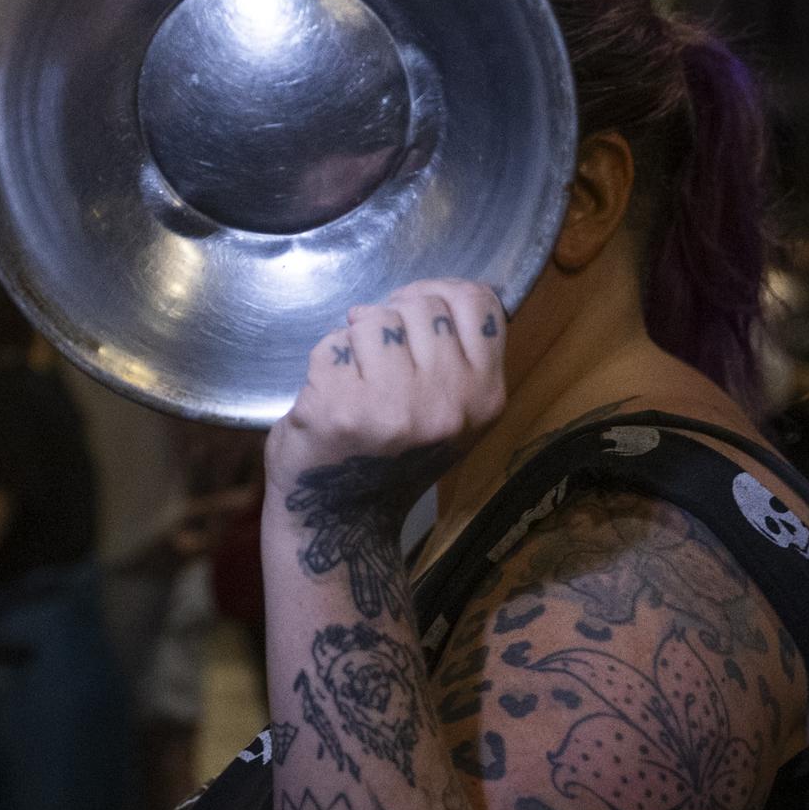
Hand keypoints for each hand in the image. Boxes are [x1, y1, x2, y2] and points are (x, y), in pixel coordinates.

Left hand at [265, 280, 506, 512]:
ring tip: (354, 377)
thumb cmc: (389, 455)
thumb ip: (457, 354)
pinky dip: (323, 361)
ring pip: (373, 317)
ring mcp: (394, 406)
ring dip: (354, 338)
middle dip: (391, 318)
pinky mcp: (341, 408)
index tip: (413, 310)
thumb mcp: (452, 412)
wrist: (340, 518)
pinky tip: (329, 395)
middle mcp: (447, 403)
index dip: (441, 292)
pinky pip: (330, 344)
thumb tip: (436, 291)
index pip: (478, 303)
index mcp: (485, 398)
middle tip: (376, 356)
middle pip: (422, 304)